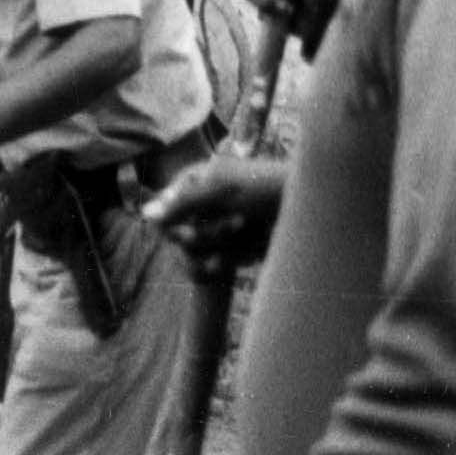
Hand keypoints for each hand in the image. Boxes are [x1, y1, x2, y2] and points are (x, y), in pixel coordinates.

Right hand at [142, 156, 288, 277]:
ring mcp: (212, 231)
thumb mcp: (221, 191)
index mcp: (191, 184)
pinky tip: (246, 256)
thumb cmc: (266, 189)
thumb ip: (180, 204)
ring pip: (191, 257)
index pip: (163, 214)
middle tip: (240, 221)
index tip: (193, 226)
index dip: (176, 224)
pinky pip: (209, 270)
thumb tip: (145, 216)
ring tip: (248, 234)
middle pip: (177, 239)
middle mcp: (197, 208)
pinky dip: (226, 266)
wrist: (310, 211)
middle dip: (207, 235)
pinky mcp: (227, 252)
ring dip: (220, 249)